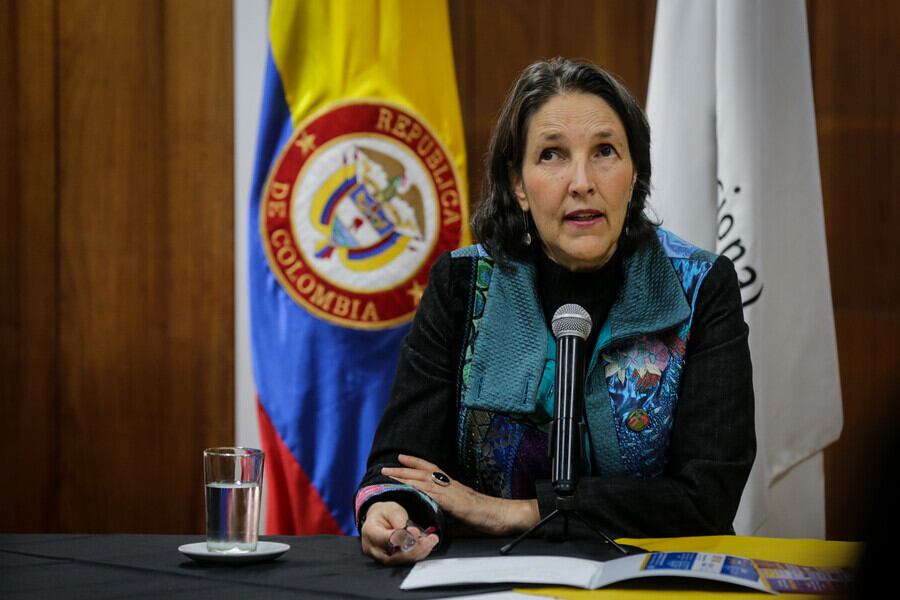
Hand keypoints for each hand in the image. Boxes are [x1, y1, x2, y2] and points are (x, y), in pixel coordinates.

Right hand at [359, 501, 438, 564]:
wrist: (379, 519)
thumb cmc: (384, 514)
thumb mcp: (392, 509)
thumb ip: (399, 520)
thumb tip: (411, 534)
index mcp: (369, 532)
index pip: (386, 540)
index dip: (403, 538)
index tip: (417, 533)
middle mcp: (372, 548)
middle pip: (393, 557)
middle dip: (414, 550)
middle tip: (430, 541)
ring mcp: (380, 557)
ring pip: (400, 561)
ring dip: (419, 553)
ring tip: (431, 541)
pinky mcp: (390, 561)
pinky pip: (404, 561)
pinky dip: (417, 554)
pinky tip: (427, 546)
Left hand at [382, 454, 538, 535]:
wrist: (503, 516)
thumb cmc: (487, 516)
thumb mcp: (463, 515)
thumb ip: (449, 517)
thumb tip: (436, 525)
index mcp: (453, 487)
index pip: (432, 470)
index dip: (416, 463)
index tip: (401, 457)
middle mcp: (451, 485)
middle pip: (424, 472)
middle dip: (404, 469)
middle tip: (386, 467)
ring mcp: (452, 492)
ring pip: (425, 480)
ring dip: (405, 477)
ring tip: (390, 475)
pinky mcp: (455, 502)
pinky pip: (434, 494)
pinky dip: (419, 490)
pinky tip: (408, 488)